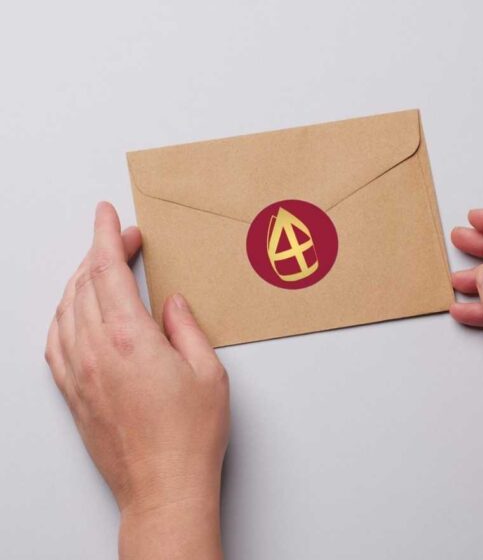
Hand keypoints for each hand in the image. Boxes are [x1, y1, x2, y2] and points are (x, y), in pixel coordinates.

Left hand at [45, 202, 228, 559]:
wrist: (163, 488)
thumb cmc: (190, 435)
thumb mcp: (207, 371)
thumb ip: (185, 328)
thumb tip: (170, 304)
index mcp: (130, 339)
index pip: (107, 271)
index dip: (107, 236)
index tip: (109, 215)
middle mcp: (95, 351)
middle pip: (84, 284)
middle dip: (100, 252)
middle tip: (122, 239)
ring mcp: (78, 373)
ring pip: (65, 308)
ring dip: (80, 279)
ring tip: (100, 268)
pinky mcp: (73, 393)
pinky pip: (55, 341)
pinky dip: (63, 314)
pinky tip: (74, 311)